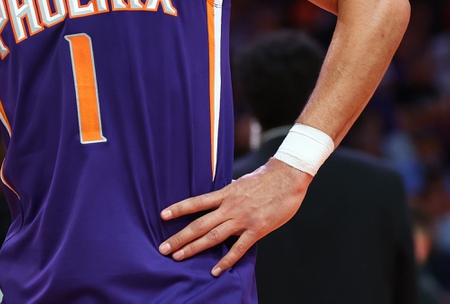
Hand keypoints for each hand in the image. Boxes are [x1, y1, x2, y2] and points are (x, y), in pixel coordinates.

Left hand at [158, 158, 310, 276]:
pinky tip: (215, 271)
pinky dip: (226, 261)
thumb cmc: (265, 179)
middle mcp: (229, 207)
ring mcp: (242, 219)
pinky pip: (238, 249)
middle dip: (179, 237)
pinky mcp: (256, 230)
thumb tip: (217, 196)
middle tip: (163, 248)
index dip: (178, 208)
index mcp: (225, 193)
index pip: (196, 202)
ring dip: (194, 248)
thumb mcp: (241, 182)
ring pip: (213, 237)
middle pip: (199, 224)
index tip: (162, 215)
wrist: (287, 178)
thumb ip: (227, 192)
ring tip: (178, 257)